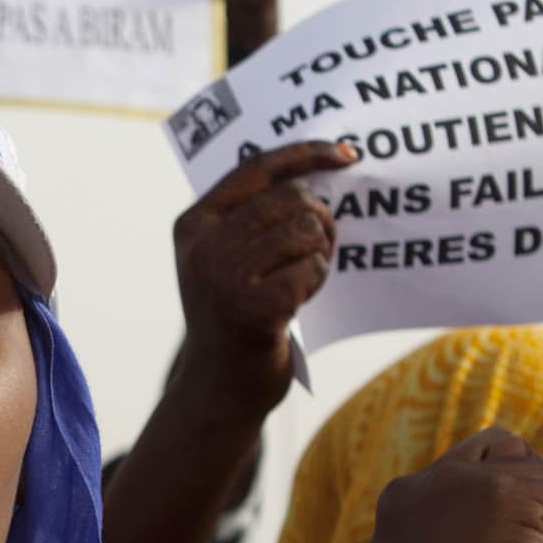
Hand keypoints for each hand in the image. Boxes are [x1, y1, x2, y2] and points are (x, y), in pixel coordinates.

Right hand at [171, 141, 347, 414]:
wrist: (220, 388)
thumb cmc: (236, 317)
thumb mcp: (225, 259)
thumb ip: (252, 218)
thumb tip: (317, 175)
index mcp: (194, 224)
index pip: (256, 168)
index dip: (307, 154)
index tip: (348, 154)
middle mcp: (203, 245)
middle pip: (291, 198)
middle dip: (320, 219)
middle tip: (321, 248)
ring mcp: (225, 276)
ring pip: (306, 231)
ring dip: (319, 255)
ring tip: (302, 280)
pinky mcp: (255, 306)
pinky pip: (312, 268)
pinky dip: (317, 282)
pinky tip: (299, 302)